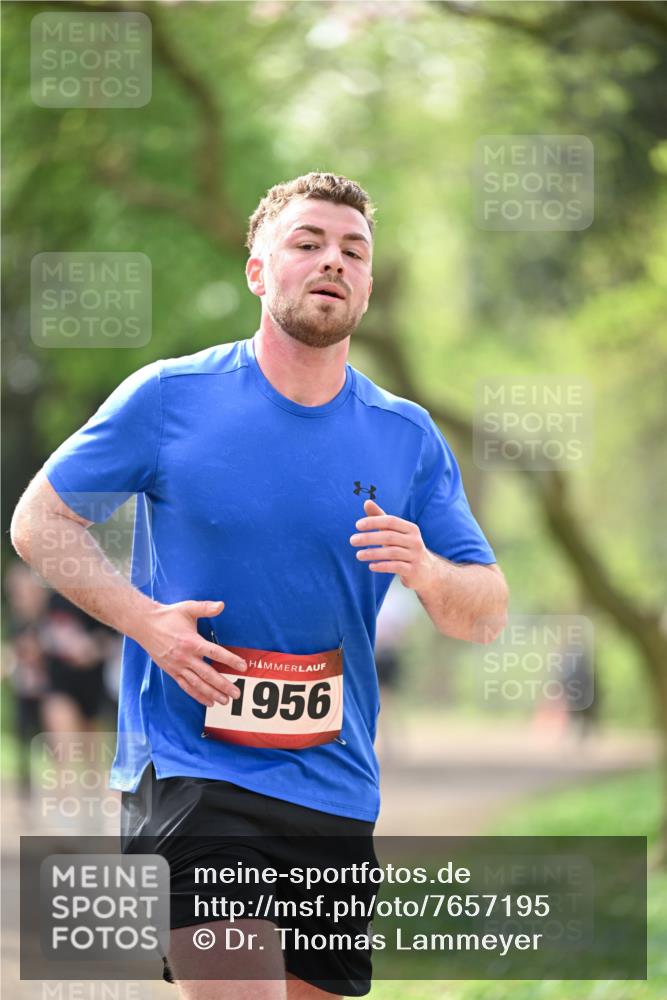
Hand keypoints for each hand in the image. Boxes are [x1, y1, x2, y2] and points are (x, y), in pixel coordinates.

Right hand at [132, 599, 246, 707]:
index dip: (230, 660)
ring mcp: (178, 666)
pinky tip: (207, 701)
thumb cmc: (167, 616)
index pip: (215, 653)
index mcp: (192, 642)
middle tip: (237, 693)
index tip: (242, 666)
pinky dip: (197, 695)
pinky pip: (186, 686)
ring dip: (212, 694)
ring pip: (197, 684)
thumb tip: (221, 605)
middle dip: (224, 685)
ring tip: (225, 701)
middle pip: (208, 674)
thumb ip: (205, 608)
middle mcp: (185, 657)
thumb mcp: (187, 608)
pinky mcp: (171, 671)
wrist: (143, 625)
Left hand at [349, 500, 436, 590]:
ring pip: (392, 552)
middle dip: (369, 537)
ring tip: (358, 555)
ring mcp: (415, 556)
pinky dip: (382, 566)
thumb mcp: (394, 532)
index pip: (391, 521)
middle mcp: (415, 541)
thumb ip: (381, 518)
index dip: (374, 521)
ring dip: (373, 553)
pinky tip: (370, 566)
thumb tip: (367, 502)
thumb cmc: (405, 547)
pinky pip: (396, 567)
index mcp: (410, 528)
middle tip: (352, 540)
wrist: (426, 570)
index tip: (357, 525)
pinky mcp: (413, 570)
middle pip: (389, 536)